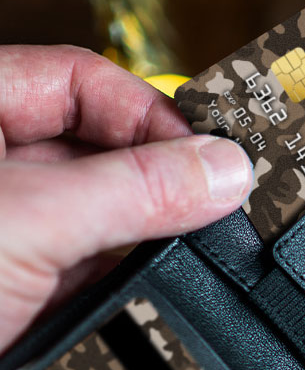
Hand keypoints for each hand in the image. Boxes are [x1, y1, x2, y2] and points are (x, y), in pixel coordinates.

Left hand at [0, 45, 252, 353]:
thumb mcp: (27, 222)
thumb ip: (133, 191)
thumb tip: (220, 172)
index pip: (80, 83)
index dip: (148, 114)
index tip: (206, 158)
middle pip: (100, 148)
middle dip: (158, 175)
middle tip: (209, 202)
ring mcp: (14, 229)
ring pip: (105, 212)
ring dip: (148, 230)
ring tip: (183, 245)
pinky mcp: (30, 287)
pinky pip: (98, 268)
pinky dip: (131, 276)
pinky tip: (146, 284)